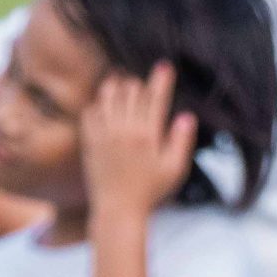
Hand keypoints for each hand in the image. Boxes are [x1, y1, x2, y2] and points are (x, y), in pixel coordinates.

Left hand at [82, 64, 197, 220]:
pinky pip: (91, 108)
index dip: (161, 79)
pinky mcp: (89, 138)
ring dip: (117, 87)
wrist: (118, 210)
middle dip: (138, 84)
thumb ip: (181, 141)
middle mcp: (125, 129)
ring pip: (109, 93)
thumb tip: (187, 116)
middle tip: (142, 89)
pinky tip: (106, 109)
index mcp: (148, 135)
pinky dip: (99, 103)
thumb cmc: (150, 192)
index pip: (156, 97)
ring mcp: (104, 132)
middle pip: (131, 89)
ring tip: (123, 91)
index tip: (164, 66)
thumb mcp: (174, 170)